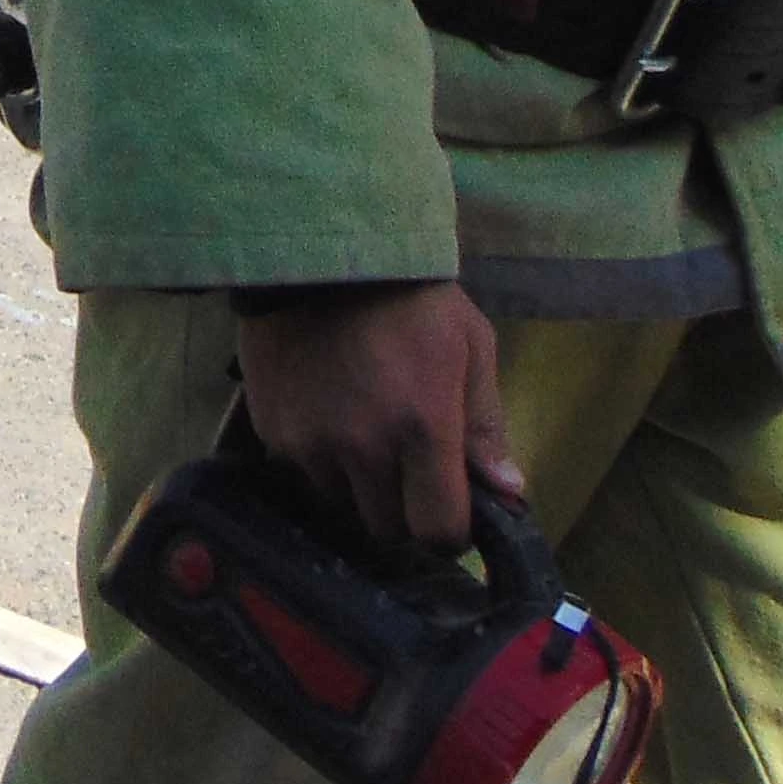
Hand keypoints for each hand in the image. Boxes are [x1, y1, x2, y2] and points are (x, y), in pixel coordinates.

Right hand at [235, 280, 522, 559]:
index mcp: (424, 428)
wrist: (318, 251)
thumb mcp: (470, 345)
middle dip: (405, 512)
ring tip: (366, 439)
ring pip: (342, 505)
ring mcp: (312, 443)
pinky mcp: (273, 432)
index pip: (437, 530)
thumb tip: (509, 492)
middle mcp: (364, 448)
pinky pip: (304, 474)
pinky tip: (329, 416)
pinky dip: (321, 461)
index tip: (451, 511)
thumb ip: (486, 424)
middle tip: (409, 473)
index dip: (450, 532)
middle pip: (387, 529)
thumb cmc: (411, 297)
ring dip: (360, 488)